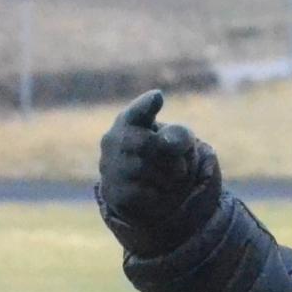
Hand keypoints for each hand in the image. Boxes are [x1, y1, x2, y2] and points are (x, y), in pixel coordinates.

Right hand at [97, 88, 221, 256]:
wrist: (144, 192)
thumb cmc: (162, 158)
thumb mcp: (179, 143)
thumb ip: (179, 135)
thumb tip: (168, 142)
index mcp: (129, 120)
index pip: (137, 112)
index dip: (146, 105)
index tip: (158, 96)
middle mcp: (113, 140)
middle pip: (146, 143)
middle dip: (170, 158)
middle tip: (181, 168)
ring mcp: (110, 166)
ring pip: (144, 169)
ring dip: (168, 178)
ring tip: (171, 180)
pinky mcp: (114, 192)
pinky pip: (143, 193)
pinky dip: (159, 195)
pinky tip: (158, 192)